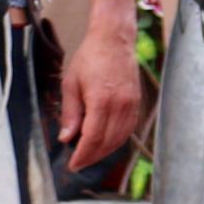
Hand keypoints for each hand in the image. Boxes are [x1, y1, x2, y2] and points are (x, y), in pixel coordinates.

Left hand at [56, 23, 144, 173]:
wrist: (114, 39)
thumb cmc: (89, 58)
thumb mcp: (71, 83)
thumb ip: (70, 113)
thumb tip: (66, 138)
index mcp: (101, 101)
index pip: (92, 138)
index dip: (82, 155)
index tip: (73, 165)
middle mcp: (120, 106)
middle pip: (107, 142)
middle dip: (92, 157)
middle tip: (79, 164)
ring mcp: (132, 105)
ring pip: (120, 139)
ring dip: (105, 152)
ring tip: (90, 156)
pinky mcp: (138, 103)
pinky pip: (128, 130)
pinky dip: (117, 140)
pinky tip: (106, 143)